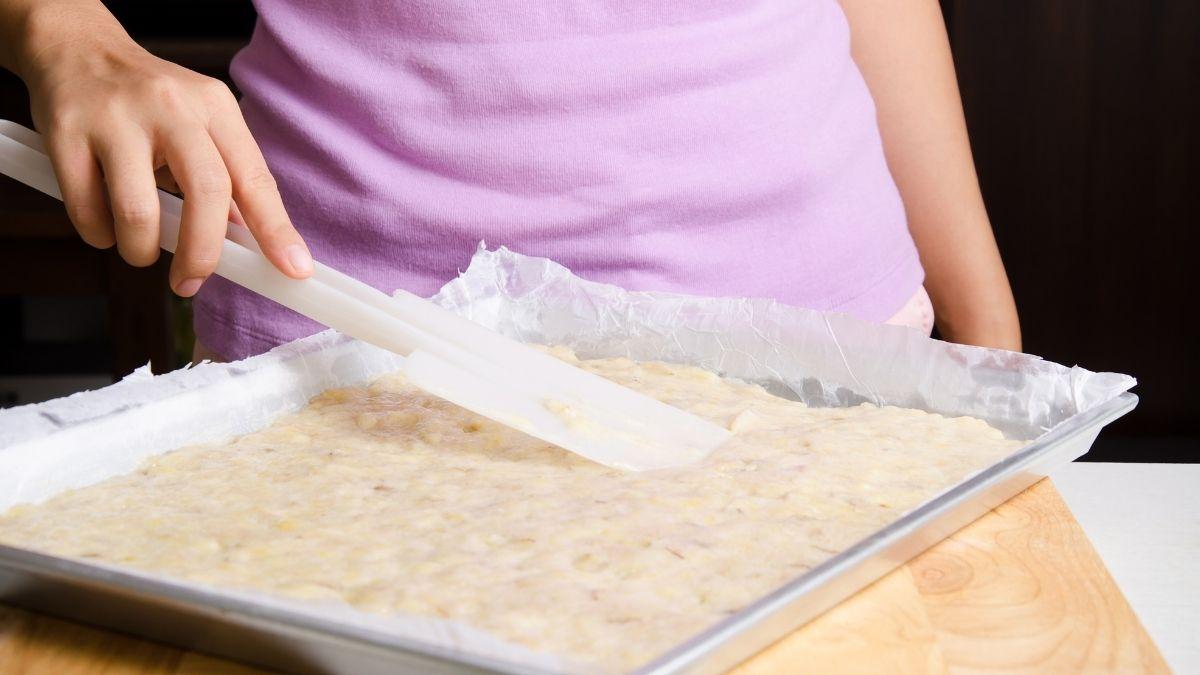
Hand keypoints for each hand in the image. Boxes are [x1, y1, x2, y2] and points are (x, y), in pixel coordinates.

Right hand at [19, 6, 311, 295]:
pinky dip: (100, 234)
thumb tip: (250, 244)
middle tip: (190, 282)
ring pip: (140, 212)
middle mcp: (172, 107)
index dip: (276, 230)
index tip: (294, 269)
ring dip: (141, 250)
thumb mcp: (200, 124)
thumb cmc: (150, 104)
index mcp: (215, 108)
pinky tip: (105, 225)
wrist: (76, 49)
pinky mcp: (67, 132)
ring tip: (140, 250)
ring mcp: (116, 117)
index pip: (255, 178)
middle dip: (203, 254)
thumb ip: (226, 180)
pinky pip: (87, 209)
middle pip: (207, 193)